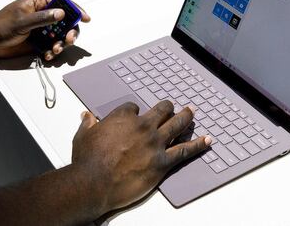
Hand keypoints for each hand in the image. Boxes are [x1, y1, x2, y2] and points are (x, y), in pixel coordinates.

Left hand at [0, 0, 90, 59]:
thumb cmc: (0, 25)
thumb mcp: (22, 21)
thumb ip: (42, 18)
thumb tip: (60, 13)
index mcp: (38, 3)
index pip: (62, 2)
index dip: (75, 9)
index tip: (84, 18)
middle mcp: (42, 14)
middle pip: (65, 21)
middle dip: (69, 31)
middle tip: (68, 39)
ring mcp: (41, 28)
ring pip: (60, 35)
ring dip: (61, 43)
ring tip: (54, 49)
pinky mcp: (38, 40)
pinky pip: (52, 45)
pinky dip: (53, 51)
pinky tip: (48, 55)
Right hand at [71, 102, 211, 212]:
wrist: (94, 182)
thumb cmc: (87, 160)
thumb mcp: (82, 136)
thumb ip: (87, 124)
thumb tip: (86, 116)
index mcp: (122, 117)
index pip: (134, 106)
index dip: (135, 110)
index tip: (135, 114)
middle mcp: (142, 126)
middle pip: (161, 110)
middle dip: (167, 108)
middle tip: (172, 107)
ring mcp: (154, 143)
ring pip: (177, 125)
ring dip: (186, 117)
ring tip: (192, 112)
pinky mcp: (162, 162)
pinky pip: (185, 150)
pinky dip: (198, 145)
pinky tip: (207, 140)